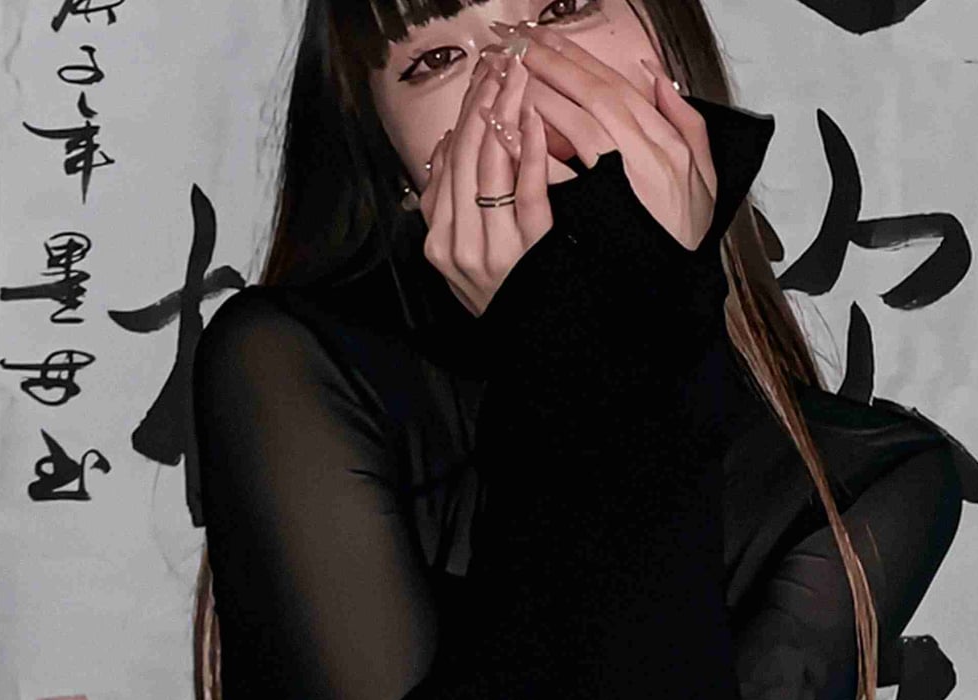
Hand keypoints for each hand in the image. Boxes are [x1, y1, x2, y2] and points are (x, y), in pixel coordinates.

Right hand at [418, 50, 553, 317]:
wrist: (539, 354)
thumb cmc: (511, 302)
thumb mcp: (466, 261)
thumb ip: (451, 208)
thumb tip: (446, 149)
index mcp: (438, 242)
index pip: (445, 168)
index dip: (462, 119)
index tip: (479, 82)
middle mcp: (455, 245)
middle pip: (464, 161)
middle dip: (481, 106)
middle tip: (500, 67)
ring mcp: (490, 251)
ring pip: (488, 171)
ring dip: (503, 118)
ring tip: (516, 81)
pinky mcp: (526, 254)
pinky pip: (525, 195)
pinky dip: (529, 155)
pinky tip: (534, 124)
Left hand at [492, 21, 717, 252]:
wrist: (676, 285)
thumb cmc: (683, 231)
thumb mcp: (702, 169)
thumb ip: (683, 118)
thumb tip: (656, 75)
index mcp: (666, 140)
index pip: (615, 85)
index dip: (576, 57)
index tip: (544, 37)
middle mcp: (647, 154)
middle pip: (593, 94)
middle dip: (550, 63)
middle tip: (514, 44)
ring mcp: (622, 183)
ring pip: (576, 124)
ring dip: (539, 95)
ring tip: (505, 75)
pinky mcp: (599, 213)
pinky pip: (556, 175)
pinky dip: (531, 150)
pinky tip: (508, 130)